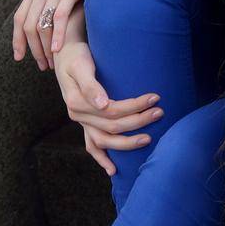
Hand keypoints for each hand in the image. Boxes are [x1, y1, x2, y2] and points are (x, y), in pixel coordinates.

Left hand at [13, 0, 140, 68]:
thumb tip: (60, 8)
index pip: (20, 17)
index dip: (17, 39)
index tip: (21, 56)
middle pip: (28, 26)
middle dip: (32, 49)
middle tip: (42, 65)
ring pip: (40, 25)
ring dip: (44, 47)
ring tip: (52, 62)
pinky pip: (57, 17)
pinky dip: (56, 35)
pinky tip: (58, 48)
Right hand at [53, 37, 160, 175]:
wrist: (64, 55)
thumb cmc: (76, 56)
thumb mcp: (81, 66)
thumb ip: (91, 85)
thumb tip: (103, 104)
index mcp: (78, 103)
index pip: (113, 110)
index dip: (135, 106)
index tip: (156, 97)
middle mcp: (78, 116)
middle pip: (113, 126)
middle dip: (138, 121)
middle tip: (160, 112)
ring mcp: (81, 122)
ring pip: (104, 140)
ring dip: (127, 142)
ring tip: (149, 139)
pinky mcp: (84, 123)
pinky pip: (91, 146)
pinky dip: (101, 158)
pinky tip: (113, 170)